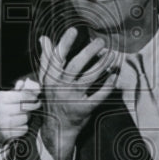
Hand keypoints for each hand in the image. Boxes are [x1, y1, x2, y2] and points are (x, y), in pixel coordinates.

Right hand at [0, 82, 41, 149]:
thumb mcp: (2, 98)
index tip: (36, 97)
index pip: (22, 96)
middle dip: (33, 106)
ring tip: (23, 116)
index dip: (32, 96)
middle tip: (37, 104)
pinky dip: (24, 127)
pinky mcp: (7, 134)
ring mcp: (3, 123)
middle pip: (26, 107)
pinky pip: (24, 128)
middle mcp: (0, 110)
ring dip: (28, 117)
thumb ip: (14, 91)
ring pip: (26, 118)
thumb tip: (26, 83)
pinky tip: (19, 125)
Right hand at [37, 27, 119, 159]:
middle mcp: (60, 87)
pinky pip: (99, 95)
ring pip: (89, 78)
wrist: (57, 129)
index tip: (74, 30)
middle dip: (89, 51)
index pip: (57, 58)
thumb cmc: (53, 99)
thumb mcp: (46, 80)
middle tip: (101, 41)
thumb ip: (46, 59)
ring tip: (111, 54)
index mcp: (50, 78)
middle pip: (75, 66)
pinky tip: (114, 74)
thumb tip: (44, 38)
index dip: (65, 43)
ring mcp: (72, 98)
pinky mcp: (84, 109)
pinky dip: (108, 84)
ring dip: (102, 64)